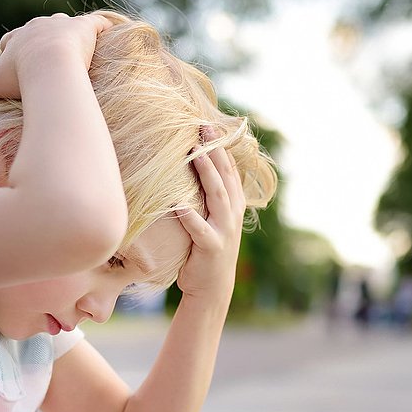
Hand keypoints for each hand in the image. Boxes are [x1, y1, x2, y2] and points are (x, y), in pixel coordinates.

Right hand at [0, 13, 115, 101]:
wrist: (49, 68)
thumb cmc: (21, 77)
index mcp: (18, 38)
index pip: (12, 39)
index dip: (13, 49)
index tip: (17, 62)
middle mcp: (38, 27)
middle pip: (38, 29)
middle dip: (40, 40)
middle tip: (46, 56)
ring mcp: (62, 25)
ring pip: (63, 23)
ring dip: (67, 32)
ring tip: (74, 47)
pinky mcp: (84, 28)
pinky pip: (95, 23)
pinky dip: (100, 28)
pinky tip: (106, 36)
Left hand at [175, 128, 245, 302]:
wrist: (212, 287)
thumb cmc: (204, 249)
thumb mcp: (211, 218)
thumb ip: (206, 196)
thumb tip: (187, 166)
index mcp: (233, 204)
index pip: (228, 169)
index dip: (219, 146)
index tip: (207, 124)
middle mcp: (232, 213)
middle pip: (224, 176)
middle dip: (214, 151)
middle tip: (202, 128)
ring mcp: (224, 230)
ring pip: (216, 196)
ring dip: (206, 174)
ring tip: (193, 155)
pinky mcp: (212, 247)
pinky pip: (200, 230)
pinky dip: (190, 218)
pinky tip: (178, 205)